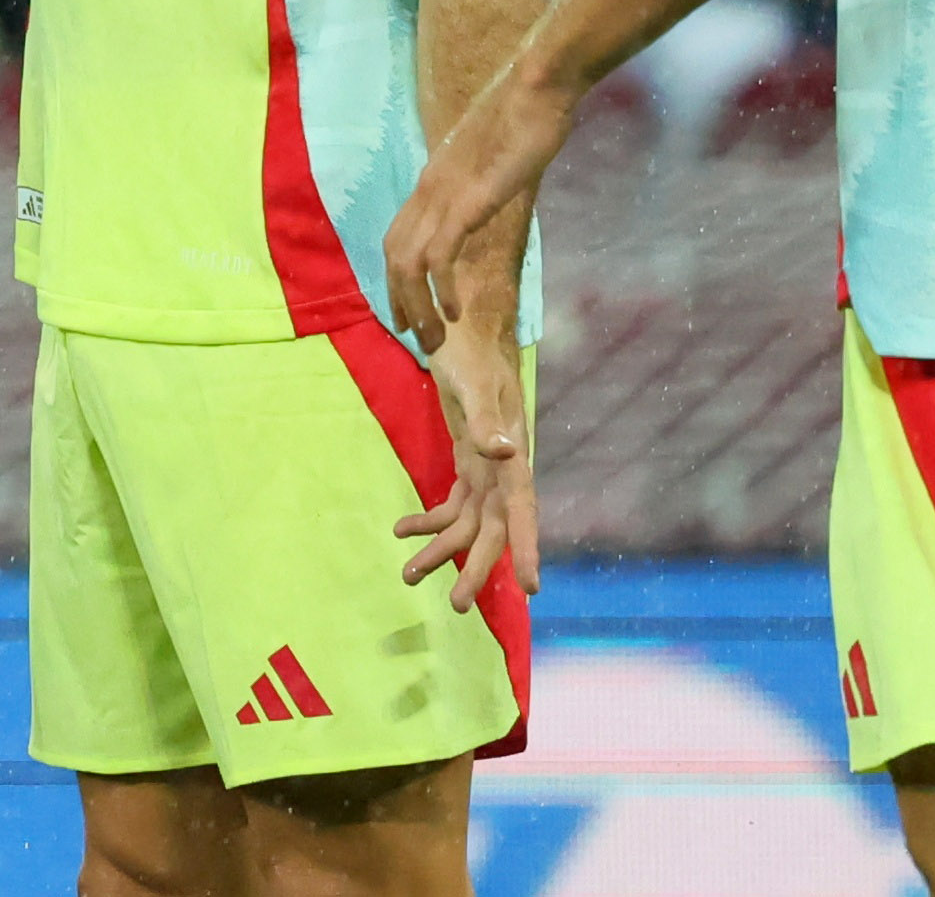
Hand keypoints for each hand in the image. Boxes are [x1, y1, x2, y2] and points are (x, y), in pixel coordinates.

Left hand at [382, 65, 576, 351]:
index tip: (405, 311)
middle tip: (418, 341)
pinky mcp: (469, 199)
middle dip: (400, 302)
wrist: (539, 81)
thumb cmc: (529, 110)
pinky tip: (452, 313)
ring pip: (409, 262)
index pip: (399, 234)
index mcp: (435, 177)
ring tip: (433, 341)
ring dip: (417, 307)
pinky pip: (440, 254)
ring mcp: (445, 192)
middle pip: (394, 253)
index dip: (396, 277)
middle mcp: (430, 186)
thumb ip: (488, 176)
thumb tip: (495, 188)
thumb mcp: (499, 152)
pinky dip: (439, 288)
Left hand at [391, 317, 535, 611]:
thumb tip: (506, 452)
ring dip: (441, 549)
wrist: (462, 327)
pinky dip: (429, 520)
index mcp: (511, 459)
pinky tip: (401, 530)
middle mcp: (503, 470)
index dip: (528, 549)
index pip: (523, 512)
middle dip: (476, 567)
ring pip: (468, 523)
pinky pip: (453, 504)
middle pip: (493, 530)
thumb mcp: (473, 386)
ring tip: (408, 575)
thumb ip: (486, 422)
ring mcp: (486, 468)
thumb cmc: (469, 354)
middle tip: (457, 606)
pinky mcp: (468, 462)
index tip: (532, 589)